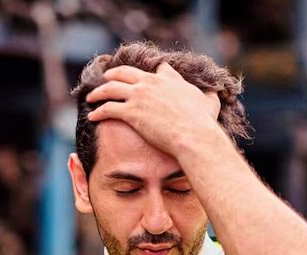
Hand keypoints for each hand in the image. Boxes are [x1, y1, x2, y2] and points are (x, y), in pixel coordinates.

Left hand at [85, 62, 222, 158]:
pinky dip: (98, 111)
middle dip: (113, 74)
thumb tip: (214, 94)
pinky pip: (108, 108)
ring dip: (99, 91)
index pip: (157, 68)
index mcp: (169, 79)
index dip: (148, 70)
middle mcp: (151, 82)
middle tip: (106, 77)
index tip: (140, 73)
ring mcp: (139, 95)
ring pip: (111, 88)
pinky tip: (92, 116)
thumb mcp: (210, 102)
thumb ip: (209, 96)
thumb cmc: (202, 123)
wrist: (192, 135)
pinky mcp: (131, 111)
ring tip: (92, 96)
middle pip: (125, 73)